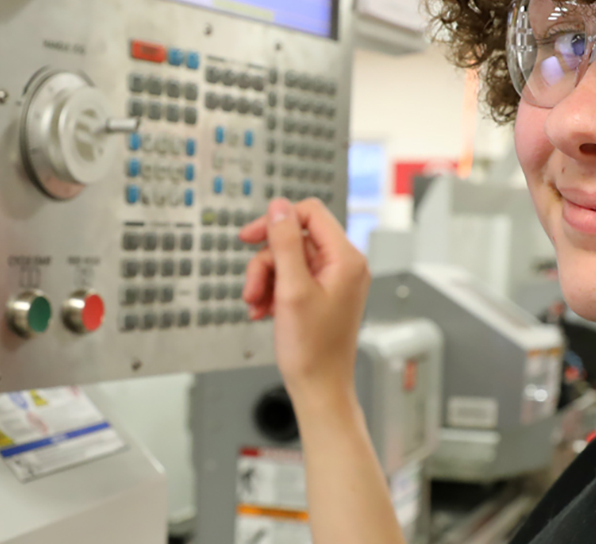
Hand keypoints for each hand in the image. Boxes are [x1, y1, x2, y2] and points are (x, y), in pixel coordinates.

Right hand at [240, 197, 370, 395]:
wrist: (319, 387)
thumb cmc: (312, 350)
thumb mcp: (291, 289)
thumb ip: (285, 243)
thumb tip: (279, 207)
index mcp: (346, 259)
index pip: (310, 213)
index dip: (277, 220)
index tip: (250, 236)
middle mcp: (344, 265)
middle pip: (295, 239)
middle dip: (267, 262)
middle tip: (252, 287)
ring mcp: (334, 280)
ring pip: (288, 259)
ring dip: (265, 279)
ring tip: (256, 304)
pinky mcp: (323, 294)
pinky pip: (292, 277)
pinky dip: (274, 291)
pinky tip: (264, 310)